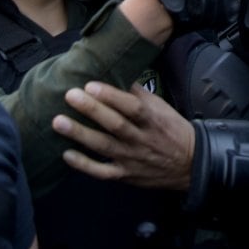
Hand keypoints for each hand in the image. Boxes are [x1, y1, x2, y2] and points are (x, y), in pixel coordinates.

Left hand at [54, 82, 193, 190]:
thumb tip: (117, 73)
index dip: (111, 96)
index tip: (90, 85)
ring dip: (80, 134)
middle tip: (70, 96)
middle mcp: (141, 139)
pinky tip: (67, 154)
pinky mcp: (125, 175)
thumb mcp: (162, 108)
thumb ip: (139, 94)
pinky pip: (102, 172)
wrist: (189, 164)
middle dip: (91, 110)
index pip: (132, 107)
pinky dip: (84, 165)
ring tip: (59, 122)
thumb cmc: (172, 131)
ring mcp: (132, 158)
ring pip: (104, 146)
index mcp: (153, 120)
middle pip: (115, 124)